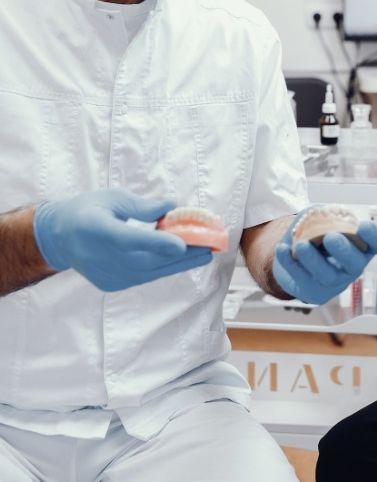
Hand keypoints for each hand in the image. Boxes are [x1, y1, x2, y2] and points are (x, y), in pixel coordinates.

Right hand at [33, 188, 211, 291]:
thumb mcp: (113, 198)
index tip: (182, 244)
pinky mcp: (111, 283)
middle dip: (182, 254)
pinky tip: (183, 259)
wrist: (59, 237)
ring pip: (149, 272)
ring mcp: (106, 274)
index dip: (156, 243)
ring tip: (205, 254)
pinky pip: (143, 276)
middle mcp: (100, 257)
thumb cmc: (88, 210)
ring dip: (179, 263)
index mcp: (97, 229)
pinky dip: (164, 268)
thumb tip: (172, 205)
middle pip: (146, 259)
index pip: (130, 239)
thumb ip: (142, 206)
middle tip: (211, 245)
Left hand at [272, 214, 376, 304]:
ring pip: (328, 275)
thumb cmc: (317, 236)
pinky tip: (282, 250)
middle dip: (343, 250)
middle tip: (330, 237)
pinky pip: (303, 280)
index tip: (364, 226)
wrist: (296, 257)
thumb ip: (324, 213)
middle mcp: (352, 266)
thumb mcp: (323, 218)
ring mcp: (335, 281)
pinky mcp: (314, 291)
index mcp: (361, 246)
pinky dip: (290, 264)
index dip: (375, 237)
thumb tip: (319, 213)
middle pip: (354, 262)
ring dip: (314, 260)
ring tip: (300, 245)